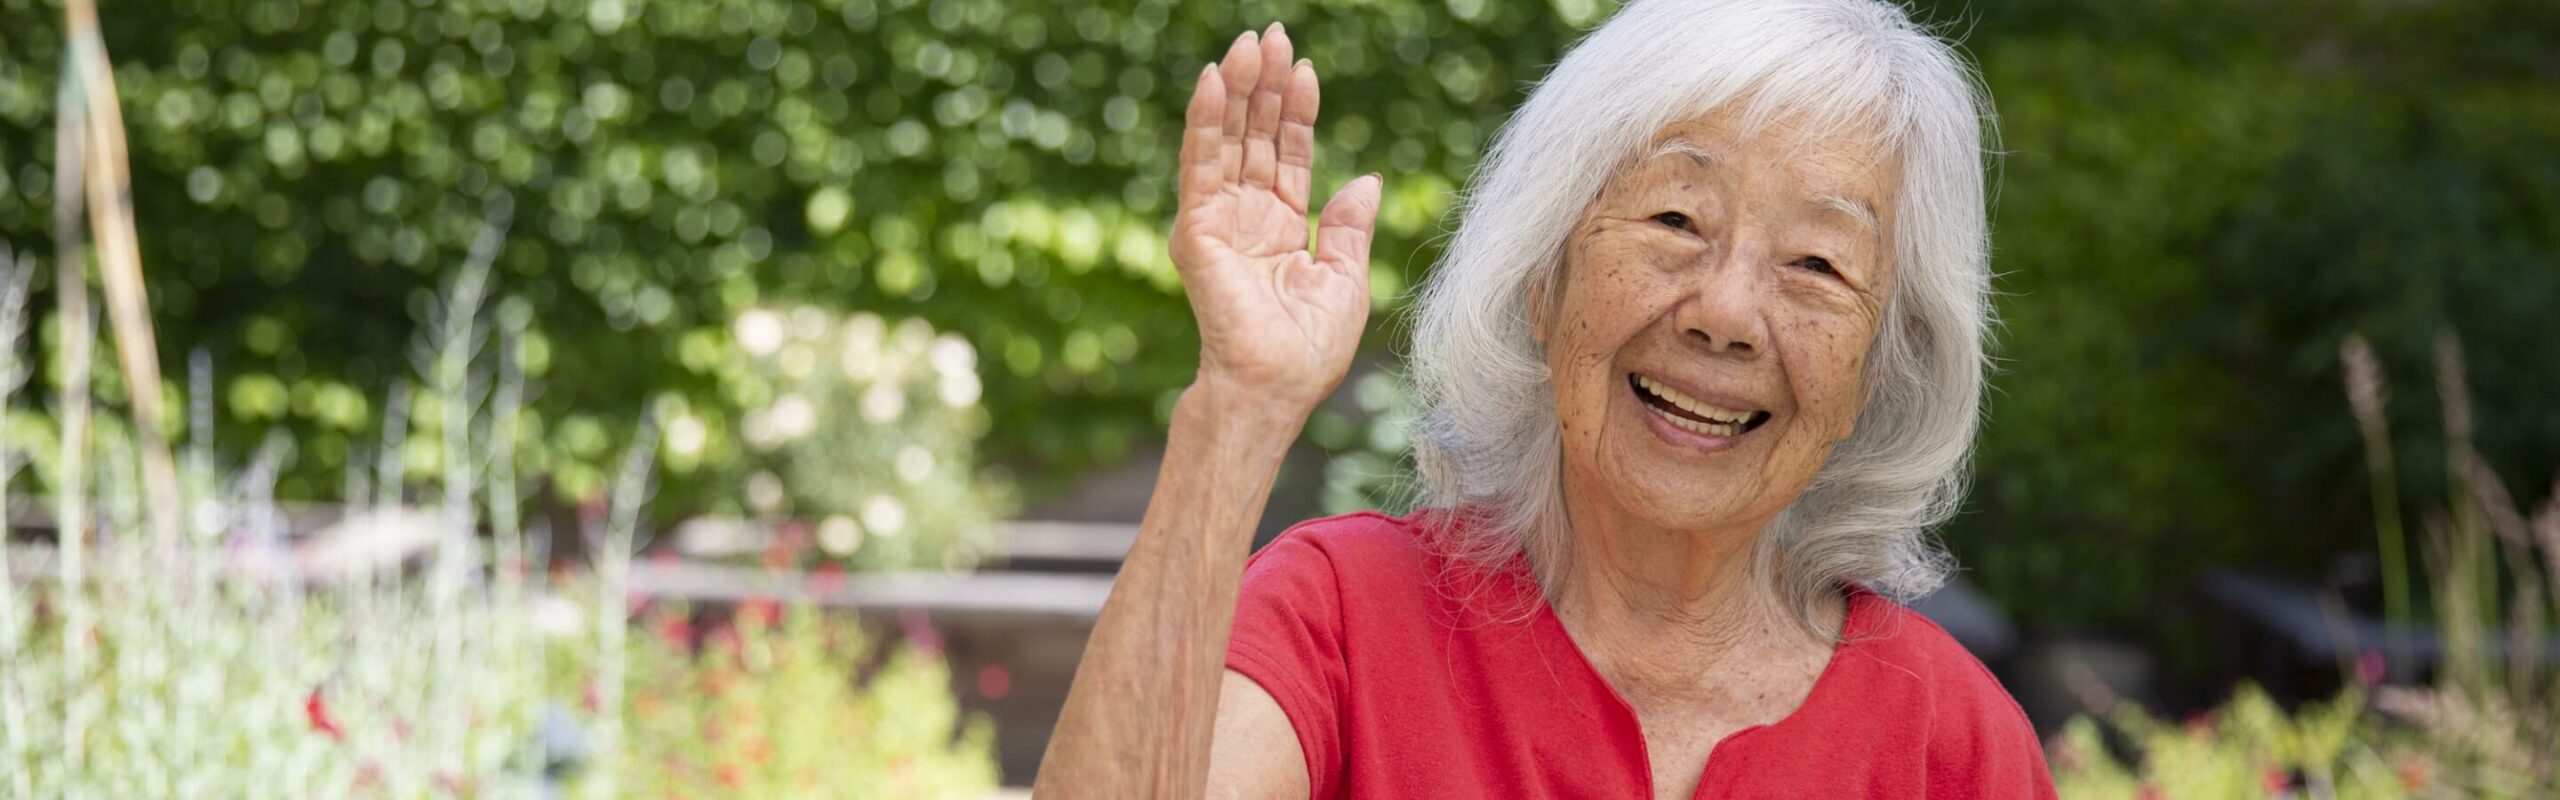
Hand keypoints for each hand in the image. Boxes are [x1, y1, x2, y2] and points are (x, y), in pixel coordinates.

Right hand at [1172, 23, 1381, 418]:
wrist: (1275, 386)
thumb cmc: (1309, 349)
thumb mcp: (1345, 278)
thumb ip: (1349, 225)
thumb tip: (1363, 177)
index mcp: (1283, 228)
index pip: (1288, 155)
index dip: (1296, 112)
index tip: (1305, 68)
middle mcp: (1247, 218)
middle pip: (1255, 137)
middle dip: (1264, 86)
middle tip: (1272, 35)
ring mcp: (1218, 221)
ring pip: (1227, 141)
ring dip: (1235, 91)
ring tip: (1247, 44)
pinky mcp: (1196, 230)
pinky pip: (1200, 165)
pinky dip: (1204, 122)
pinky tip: (1212, 81)